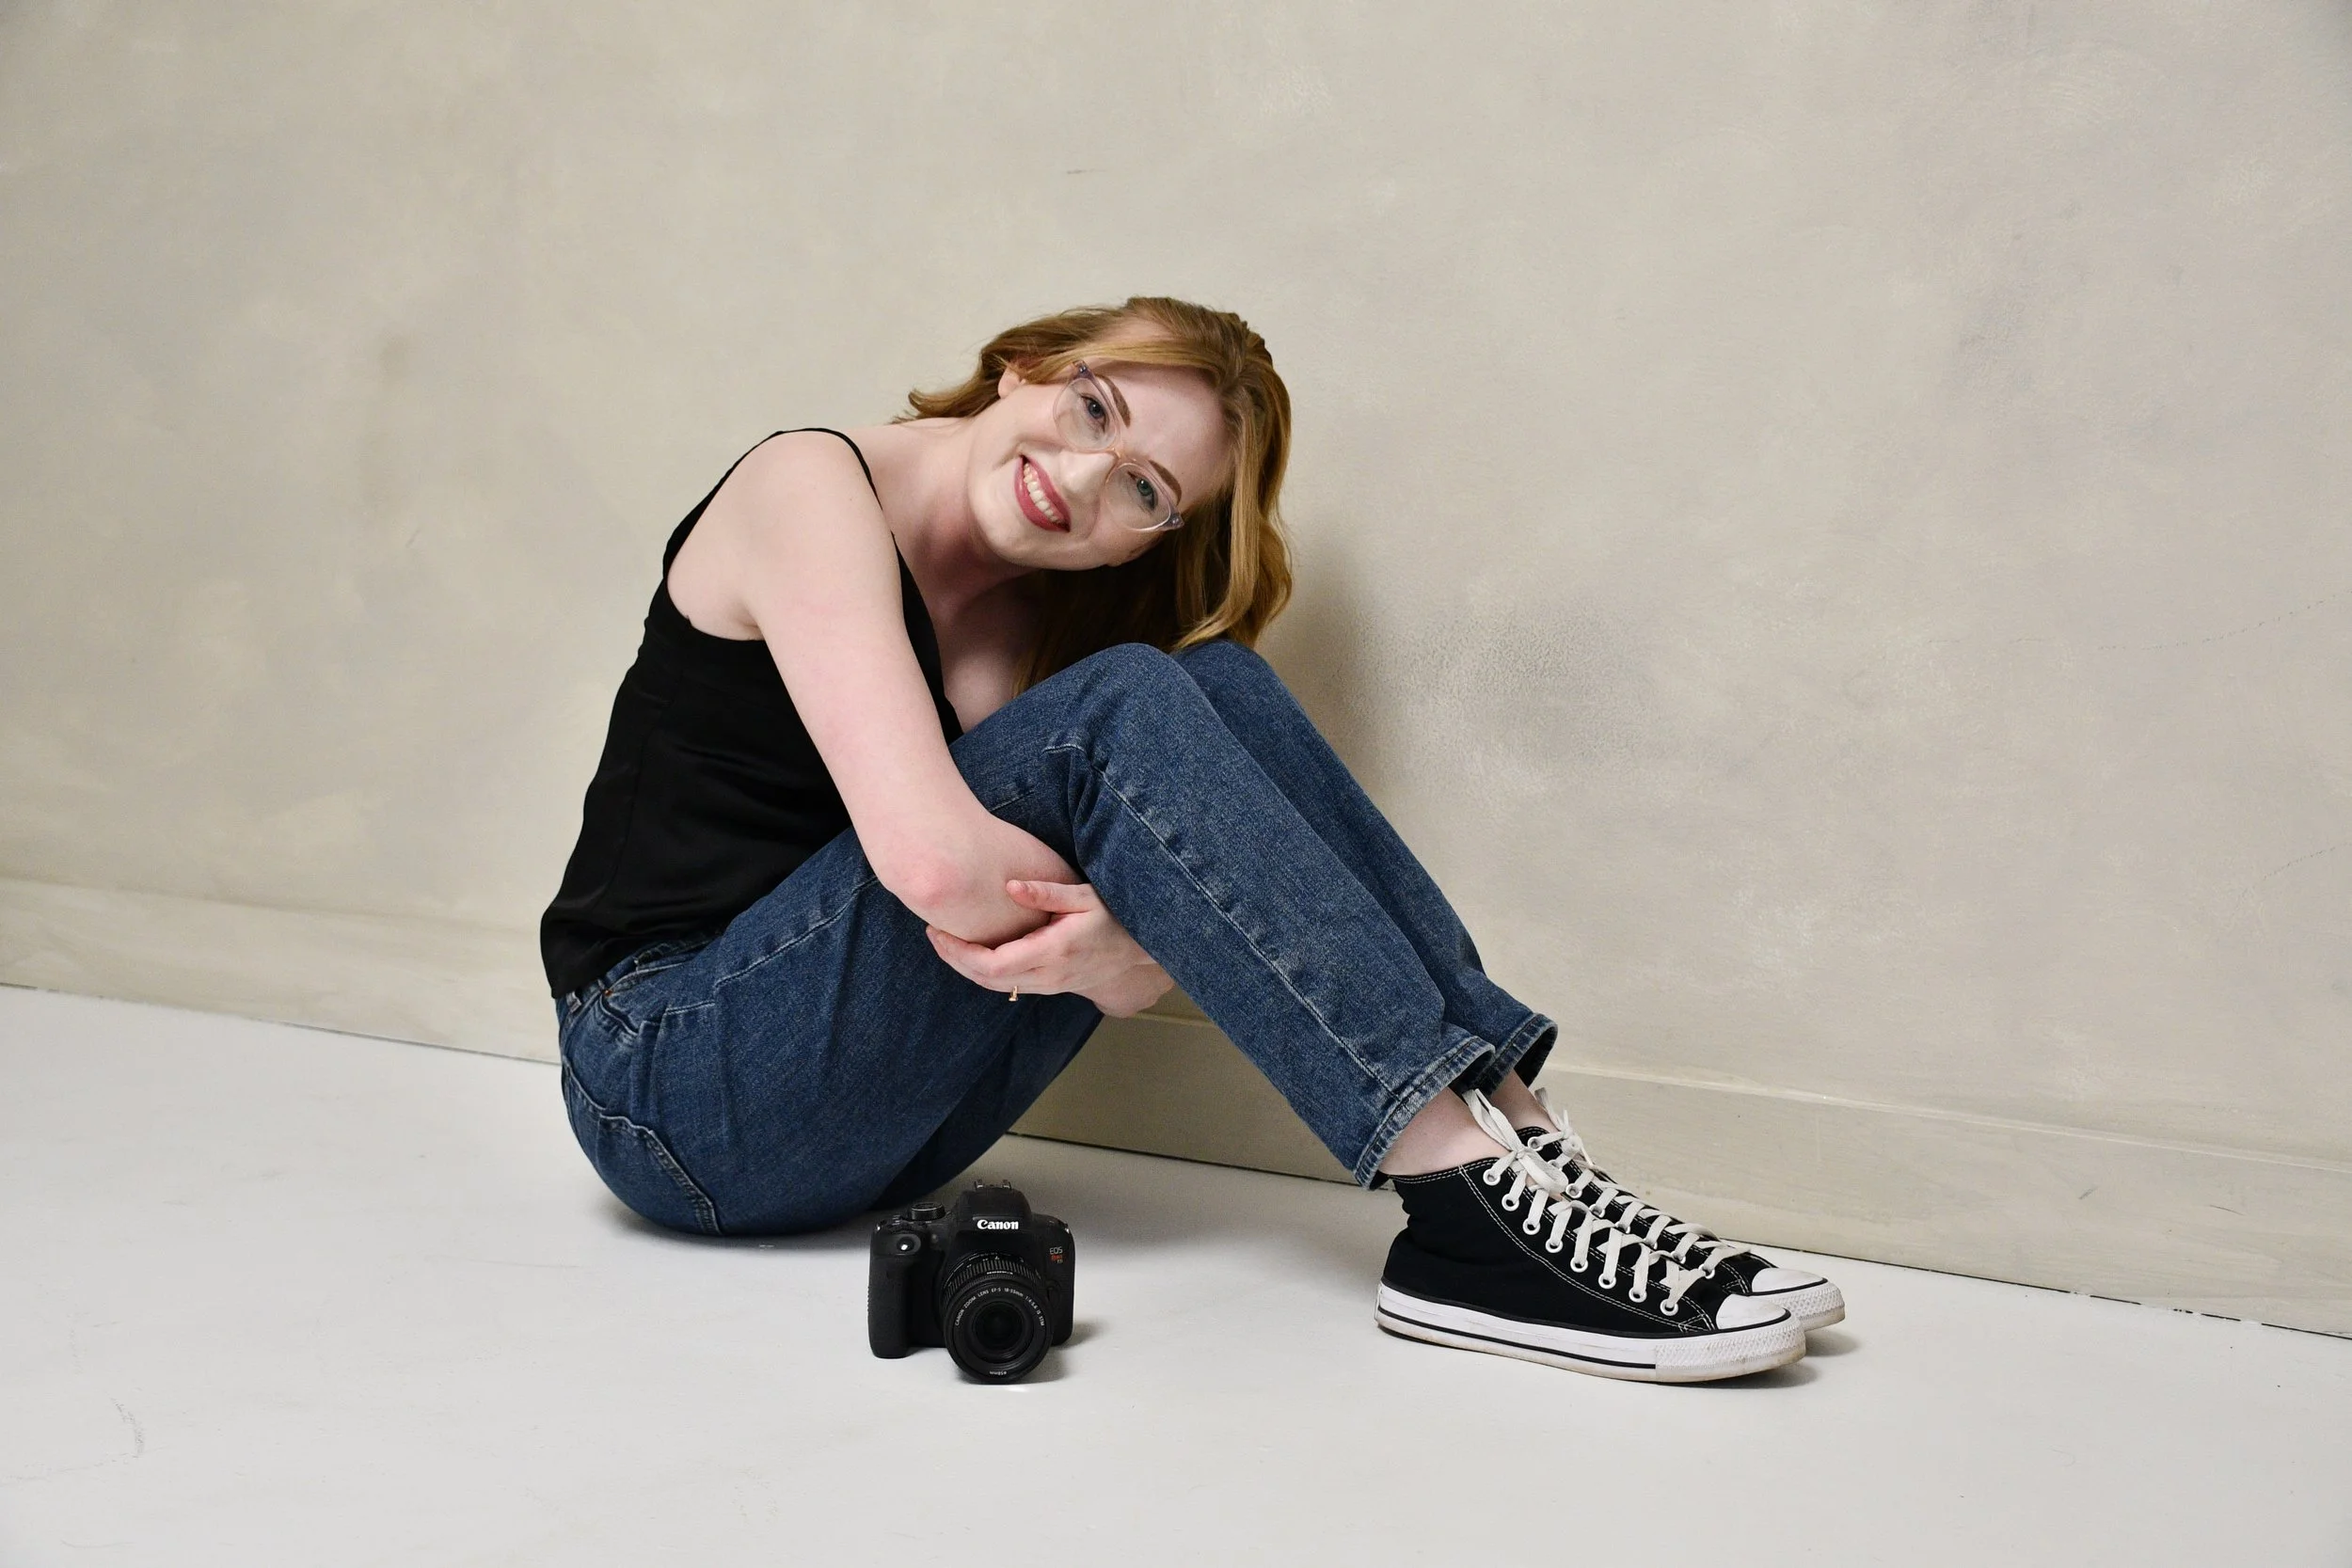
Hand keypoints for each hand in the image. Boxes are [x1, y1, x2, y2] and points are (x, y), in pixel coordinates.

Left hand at [925, 879, 1174, 1017]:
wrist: (1144, 949)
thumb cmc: (1117, 917)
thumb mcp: (1086, 895)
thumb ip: (1047, 891)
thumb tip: (1010, 886)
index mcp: (1053, 951)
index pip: (992, 964)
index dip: (958, 953)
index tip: (938, 931)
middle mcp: (1048, 975)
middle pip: (986, 980)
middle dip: (954, 959)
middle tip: (933, 932)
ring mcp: (1049, 984)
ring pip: (995, 986)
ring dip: (966, 967)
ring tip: (945, 940)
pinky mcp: (1050, 985)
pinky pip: (1008, 984)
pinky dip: (983, 970)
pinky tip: (972, 949)